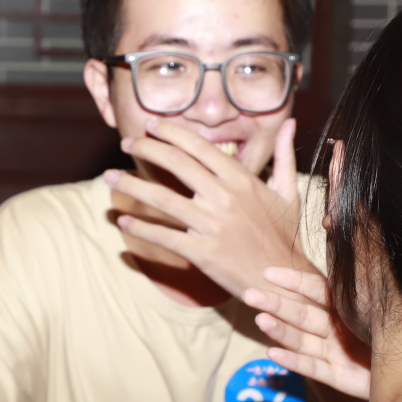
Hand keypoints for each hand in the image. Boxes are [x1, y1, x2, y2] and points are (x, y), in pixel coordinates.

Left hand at [104, 118, 312, 298]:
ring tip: (109, 177)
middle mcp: (224, 197)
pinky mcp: (202, 252)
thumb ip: (283, 155)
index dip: (171, 133)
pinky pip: (163, 236)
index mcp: (242, 179)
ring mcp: (211, 225)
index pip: (198, 147)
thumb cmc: (285, 236)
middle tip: (126, 143)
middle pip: (175, 164)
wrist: (285, 280)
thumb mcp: (289, 192)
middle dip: (146, 149)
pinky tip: (123, 222)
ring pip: (161, 198)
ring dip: (130, 185)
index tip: (152, 126)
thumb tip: (292, 122)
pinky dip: (140, 228)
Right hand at [243, 266, 370, 399]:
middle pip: (302, 314)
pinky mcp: (340, 377)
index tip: (269, 273)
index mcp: (346, 305)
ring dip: (280, 331)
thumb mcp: (382, 290)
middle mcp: (337, 327)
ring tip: (260, 320)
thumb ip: (360, 263)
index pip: (314, 289)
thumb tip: (338, 221)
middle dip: (275, 305)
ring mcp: (337, 352)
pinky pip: (314, 368)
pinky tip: (273, 354)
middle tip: (250, 296)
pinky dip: (294, 362)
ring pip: (302, 340)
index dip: (292, 281)